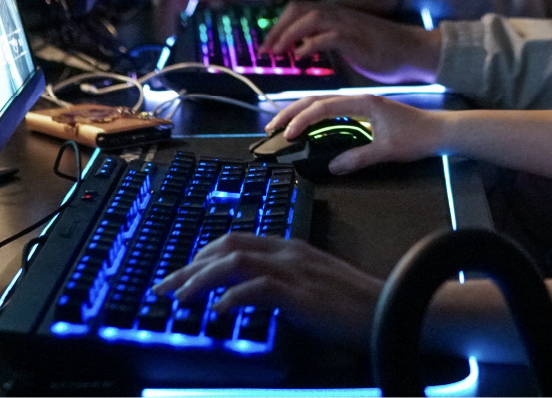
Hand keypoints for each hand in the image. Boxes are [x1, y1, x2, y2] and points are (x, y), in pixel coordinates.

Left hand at [155, 234, 381, 347]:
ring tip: (178, 299)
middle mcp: (287, 251)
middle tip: (162, 288)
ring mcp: (294, 269)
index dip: (202, 255)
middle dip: (188, 266)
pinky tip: (217, 312)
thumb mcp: (312, 287)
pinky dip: (233, 297)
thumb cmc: (354, 304)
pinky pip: (258, 288)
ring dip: (200, 279)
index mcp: (289, 247)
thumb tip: (248, 296)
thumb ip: (283, 283)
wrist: (389, 308)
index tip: (180, 275)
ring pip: (235, 261)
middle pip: (226, 246)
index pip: (235, 240)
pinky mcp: (301, 292)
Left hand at [263, 3, 440, 84]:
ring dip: (288, 34)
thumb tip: (307, 49)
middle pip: (298, 8)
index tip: (270, 45)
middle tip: (265, 50)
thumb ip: (328, 44)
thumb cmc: (384, 51)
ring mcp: (348, 23)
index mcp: (336, 15)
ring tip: (278, 52)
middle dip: (277, 28)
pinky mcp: (356, 37)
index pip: (300, 8)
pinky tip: (302, 56)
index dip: (280, 25)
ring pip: (309, 17)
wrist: (413, 51)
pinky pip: (328, 35)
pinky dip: (311, 44)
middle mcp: (339, 14)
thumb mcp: (348, 46)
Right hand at [266, 93, 449, 172]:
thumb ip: (359, 158)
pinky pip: (332, 111)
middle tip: (272, 127)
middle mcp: (359, 99)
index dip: (302, 119)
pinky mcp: (363, 112)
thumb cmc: (417, 137)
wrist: (439, 131)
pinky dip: (314, 117)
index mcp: (362, 102)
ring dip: (301, 113)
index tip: (287, 134)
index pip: (323, 107)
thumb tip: (332, 166)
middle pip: (317, 100)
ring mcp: (360, 105)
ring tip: (282, 126)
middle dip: (292, 112)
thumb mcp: (387, 150)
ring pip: (322, 103)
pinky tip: (307, 127)